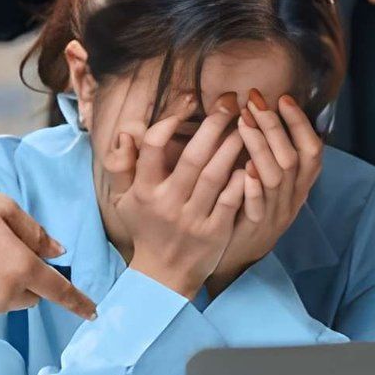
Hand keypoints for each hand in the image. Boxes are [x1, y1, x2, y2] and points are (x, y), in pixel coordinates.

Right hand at [0, 190, 96, 318]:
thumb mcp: (1, 207)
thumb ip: (34, 232)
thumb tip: (56, 251)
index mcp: (22, 268)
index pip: (60, 291)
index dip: (79, 302)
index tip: (93, 312)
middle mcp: (6, 295)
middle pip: (32, 294)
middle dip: (29, 277)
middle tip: (5, 246)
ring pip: (8, 299)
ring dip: (5, 282)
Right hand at [102, 95, 247, 298]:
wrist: (164, 275)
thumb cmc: (146, 229)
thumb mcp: (124, 199)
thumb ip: (122, 165)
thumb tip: (126, 133)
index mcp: (145, 191)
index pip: (153, 146)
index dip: (172, 119)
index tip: (191, 99)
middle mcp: (168, 203)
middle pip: (193, 157)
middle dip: (214, 124)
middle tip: (231, 101)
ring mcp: (193, 219)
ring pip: (216, 175)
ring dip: (233, 146)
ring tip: (247, 123)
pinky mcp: (215, 232)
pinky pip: (232, 200)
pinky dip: (242, 178)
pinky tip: (252, 159)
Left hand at [206, 92, 324, 297]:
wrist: (236, 256)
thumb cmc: (249, 209)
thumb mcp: (269, 181)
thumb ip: (270, 151)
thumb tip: (266, 109)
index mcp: (299, 185)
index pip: (312, 151)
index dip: (300, 124)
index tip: (283, 98)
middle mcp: (292, 198)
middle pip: (292, 159)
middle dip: (275, 126)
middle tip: (255, 101)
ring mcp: (274, 215)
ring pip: (276, 178)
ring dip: (260, 147)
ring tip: (244, 122)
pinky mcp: (254, 229)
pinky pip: (258, 208)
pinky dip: (253, 188)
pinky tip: (244, 169)